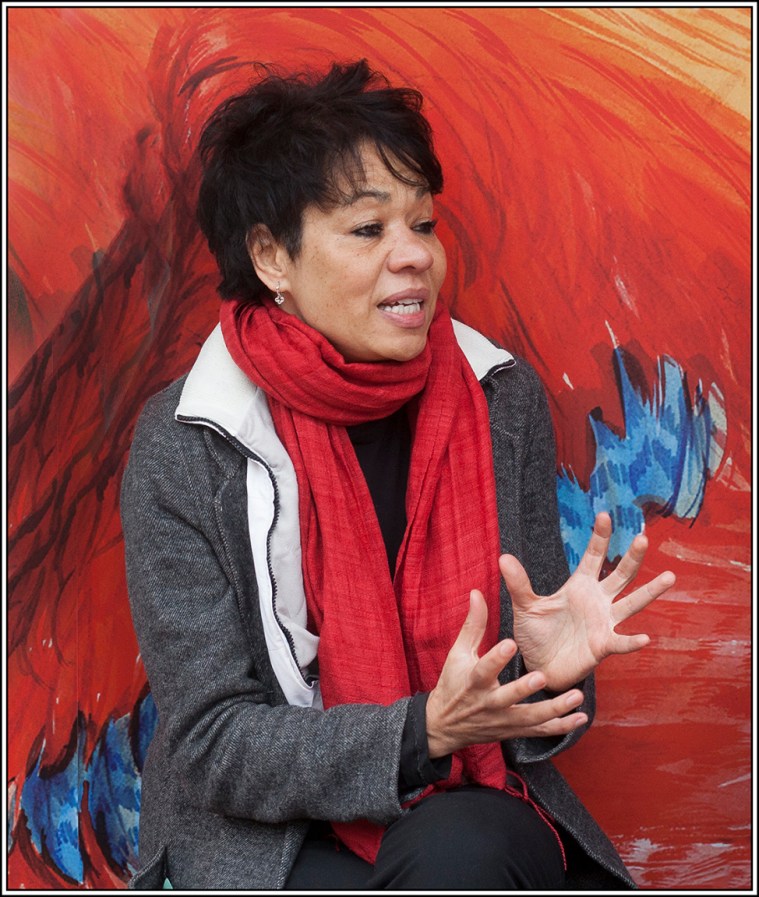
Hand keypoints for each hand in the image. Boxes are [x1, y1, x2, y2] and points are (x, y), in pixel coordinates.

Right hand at [425, 590, 587, 758]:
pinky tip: (580, 718)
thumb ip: (473, 624)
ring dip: (554, 709)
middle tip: (543, 676)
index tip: (511, 643)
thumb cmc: (453, 682)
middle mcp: (489, 703)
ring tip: (575, 696)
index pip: (484, 669)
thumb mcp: (459, 653)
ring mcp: (503, 720)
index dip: (497, 658)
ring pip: (530, 717)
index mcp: (473, 681)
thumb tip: (477, 593)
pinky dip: (560, 726)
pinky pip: (540, 731)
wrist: (446, 725)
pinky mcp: (514, 730)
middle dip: (525, 688)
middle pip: (509, 697)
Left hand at [501, 511, 674, 692]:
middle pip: (620, 575)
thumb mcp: (525, 606)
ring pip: (632, 603)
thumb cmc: (535, 634)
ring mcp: (604, 622)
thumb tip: (503, 556)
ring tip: (669, 577)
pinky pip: (621, 641)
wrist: (538, 665)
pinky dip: (632, 641)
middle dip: (631, 557)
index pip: (593, 557)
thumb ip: (518, 583)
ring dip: (650, 591)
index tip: (604, 515)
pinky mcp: (603, 646)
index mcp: (579, 586)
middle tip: (642, 537)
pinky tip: (645, 638)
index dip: (599, 537)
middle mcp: (598, 600)